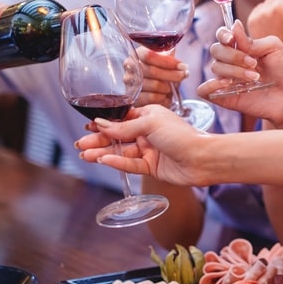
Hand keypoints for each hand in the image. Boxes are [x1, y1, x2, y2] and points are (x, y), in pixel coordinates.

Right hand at [76, 104, 206, 184]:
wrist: (202, 158)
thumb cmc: (181, 135)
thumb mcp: (150, 123)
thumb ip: (125, 126)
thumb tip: (101, 124)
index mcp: (150, 116)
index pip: (121, 119)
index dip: (104, 124)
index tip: (87, 127)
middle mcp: (148, 132)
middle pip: (118, 137)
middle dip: (99, 140)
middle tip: (81, 145)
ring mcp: (150, 150)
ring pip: (121, 152)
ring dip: (103, 153)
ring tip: (85, 155)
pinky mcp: (152, 167)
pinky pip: (130, 164)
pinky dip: (117, 162)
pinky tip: (104, 160)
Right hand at [135, 47, 187, 107]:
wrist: (156, 91)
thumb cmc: (162, 74)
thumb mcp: (167, 63)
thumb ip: (172, 60)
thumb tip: (183, 67)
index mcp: (138, 55)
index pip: (149, 55)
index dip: (168, 61)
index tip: (182, 66)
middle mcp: (131, 68)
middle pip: (153, 71)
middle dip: (173, 75)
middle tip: (183, 76)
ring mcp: (130, 84)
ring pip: (155, 85)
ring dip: (168, 88)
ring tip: (171, 88)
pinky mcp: (134, 98)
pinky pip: (153, 98)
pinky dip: (164, 97)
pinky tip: (165, 96)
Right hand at [198, 23, 282, 125]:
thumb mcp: (274, 48)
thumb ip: (252, 40)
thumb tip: (234, 25)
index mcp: (242, 48)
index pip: (222, 36)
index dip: (223, 34)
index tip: (231, 39)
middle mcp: (232, 62)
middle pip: (216, 50)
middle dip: (233, 55)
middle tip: (253, 64)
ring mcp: (227, 79)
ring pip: (215, 67)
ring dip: (234, 70)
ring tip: (254, 77)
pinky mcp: (224, 97)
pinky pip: (204, 90)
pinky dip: (211, 85)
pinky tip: (228, 84)